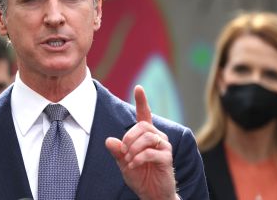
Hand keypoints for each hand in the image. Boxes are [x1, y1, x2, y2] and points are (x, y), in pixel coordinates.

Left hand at [105, 85, 178, 199]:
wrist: (152, 194)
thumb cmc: (139, 176)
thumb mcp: (123, 163)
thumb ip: (117, 152)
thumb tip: (109, 140)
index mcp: (146, 135)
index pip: (145, 114)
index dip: (142, 101)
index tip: (138, 88)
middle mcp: (157, 137)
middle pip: (142, 126)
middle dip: (128, 137)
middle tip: (123, 152)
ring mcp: (164, 146)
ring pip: (147, 137)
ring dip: (133, 149)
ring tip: (129, 160)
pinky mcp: (167, 158)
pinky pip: (151, 152)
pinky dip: (138, 158)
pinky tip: (133, 165)